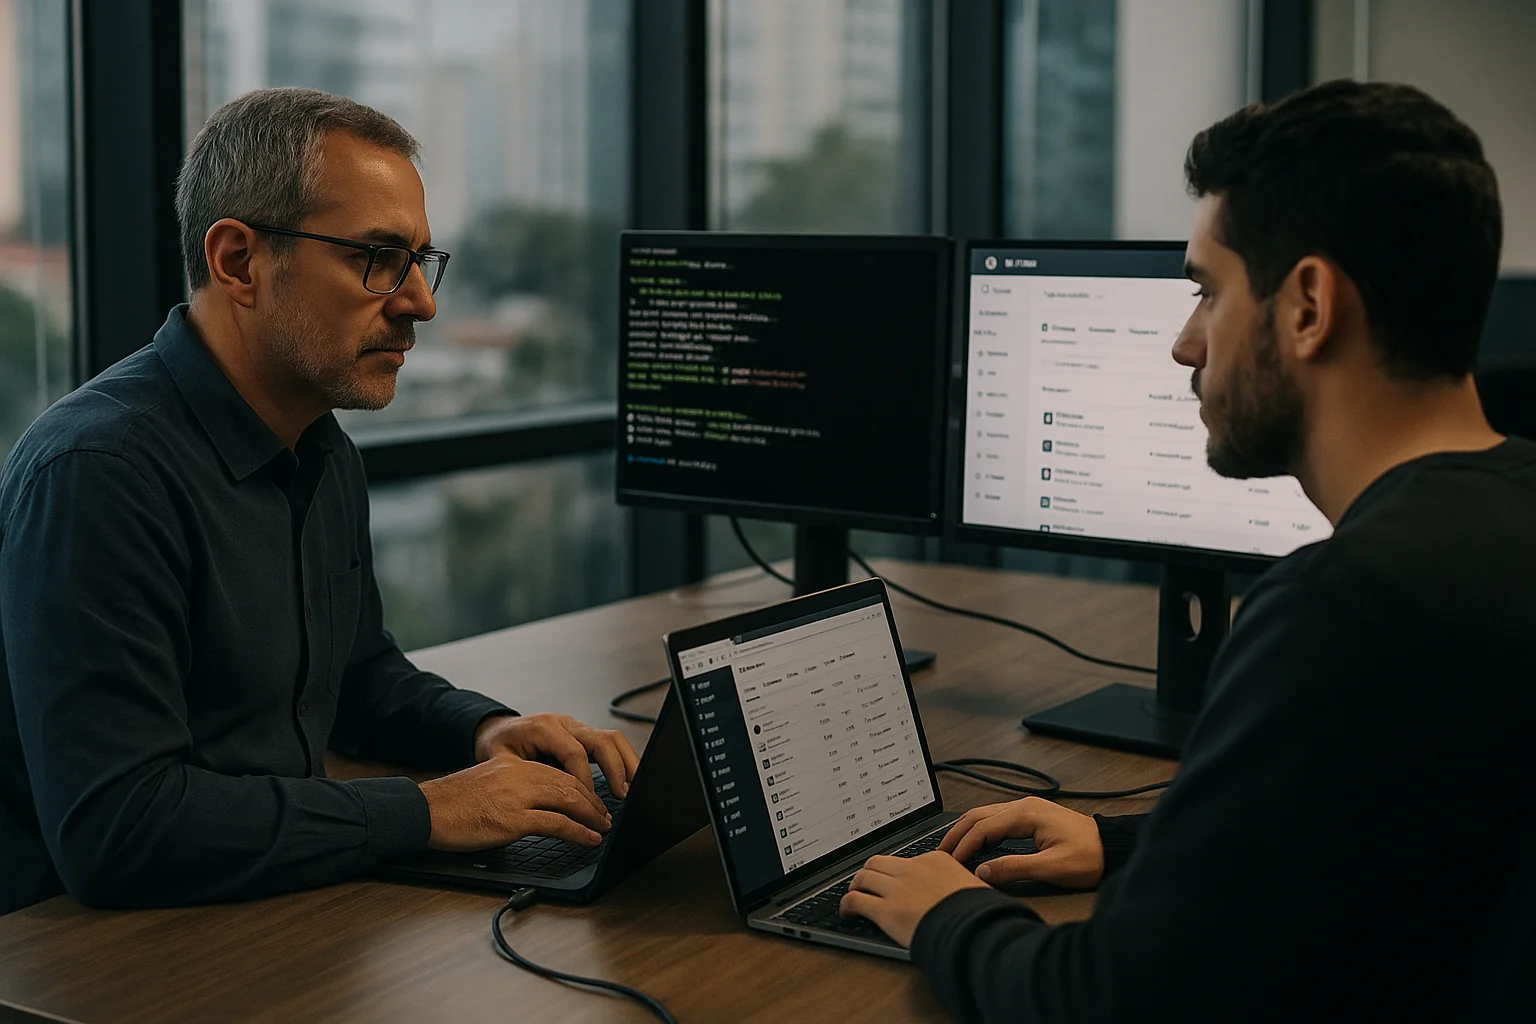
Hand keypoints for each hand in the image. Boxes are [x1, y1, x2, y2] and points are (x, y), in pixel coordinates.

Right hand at [418, 755, 613, 852]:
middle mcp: (519, 774)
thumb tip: (538, 806)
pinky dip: (578, 832)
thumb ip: (514, 788)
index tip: (593, 801)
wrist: (427, 810)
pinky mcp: (513, 819)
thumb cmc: (453, 804)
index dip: (582, 788)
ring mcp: (518, 796)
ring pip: (568, 801)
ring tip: (602, 828)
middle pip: (569, 785)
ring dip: (591, 817)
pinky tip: (589, 839)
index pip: (558, 772)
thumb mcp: (489, 784)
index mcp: (514, 764)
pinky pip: (556, 824)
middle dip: (593, 802)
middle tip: (605, 816)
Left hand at [474, 713, 640, 797]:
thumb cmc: (497, 747)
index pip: (574, 753)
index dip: (585, 780)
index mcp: (543, 728)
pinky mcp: (583, 734)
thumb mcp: (499, 761)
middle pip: (601, 740)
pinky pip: (610, 742)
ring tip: (632, 788)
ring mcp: (576, 727)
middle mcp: (564, 723)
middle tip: (621, 795)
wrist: (497, 730)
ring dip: (626, 763)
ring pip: (612, 738)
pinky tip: (627, 780)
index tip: (588, 804)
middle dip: (614, 769)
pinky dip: (622, 760)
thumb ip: (520, 777)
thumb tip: (539, 800)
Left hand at [839, 852, 989, 947]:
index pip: (906, 860)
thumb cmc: (979, 913)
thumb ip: (962, 884)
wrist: (975, 929)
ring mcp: (898, 888)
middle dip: (870, 873)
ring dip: (856, 886)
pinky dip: (847, 904)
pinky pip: (856, 900)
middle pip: (879, 862)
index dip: (896, 871)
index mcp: (935, 860)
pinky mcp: (886, 910)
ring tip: (854, 894)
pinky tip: (846, 912)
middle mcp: (913, 869)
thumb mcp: (975, 887)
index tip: (893, 880)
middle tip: (867, 884)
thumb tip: (964, 891)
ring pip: (864, 877)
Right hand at [941, 797, 1104, 887]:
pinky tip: (975, 844)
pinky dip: (980, 831)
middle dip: (957, 834)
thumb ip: (1014, 868)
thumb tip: (982, 871)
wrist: (1113, 849)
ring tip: (952, 850)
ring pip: (986, 816)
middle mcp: (1023, 806)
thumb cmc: (1089, 857)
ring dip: (967, 832)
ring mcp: (1027, 810)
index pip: (982, 827)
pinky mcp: (1031, 817)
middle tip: (940, 854)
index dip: (963, 846)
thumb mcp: (1051, 867)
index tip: (950, 862)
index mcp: (1026, 813)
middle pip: (978, 816)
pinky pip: (997, 820)